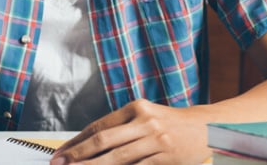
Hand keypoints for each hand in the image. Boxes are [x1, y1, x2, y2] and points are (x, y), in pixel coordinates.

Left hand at [50, 99, 210, 164]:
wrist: (207, 129)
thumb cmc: (169, 124)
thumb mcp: (144, 117)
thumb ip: (119, 129)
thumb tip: (86, 145)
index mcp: (135, 108)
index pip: (98, 126)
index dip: (76, 142)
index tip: (60, 153)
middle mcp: (145, 121)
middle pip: (103, 141)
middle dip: (78, 155)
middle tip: (59, 164)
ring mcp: (157, 141)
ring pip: (118, 159)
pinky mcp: (167, 159)